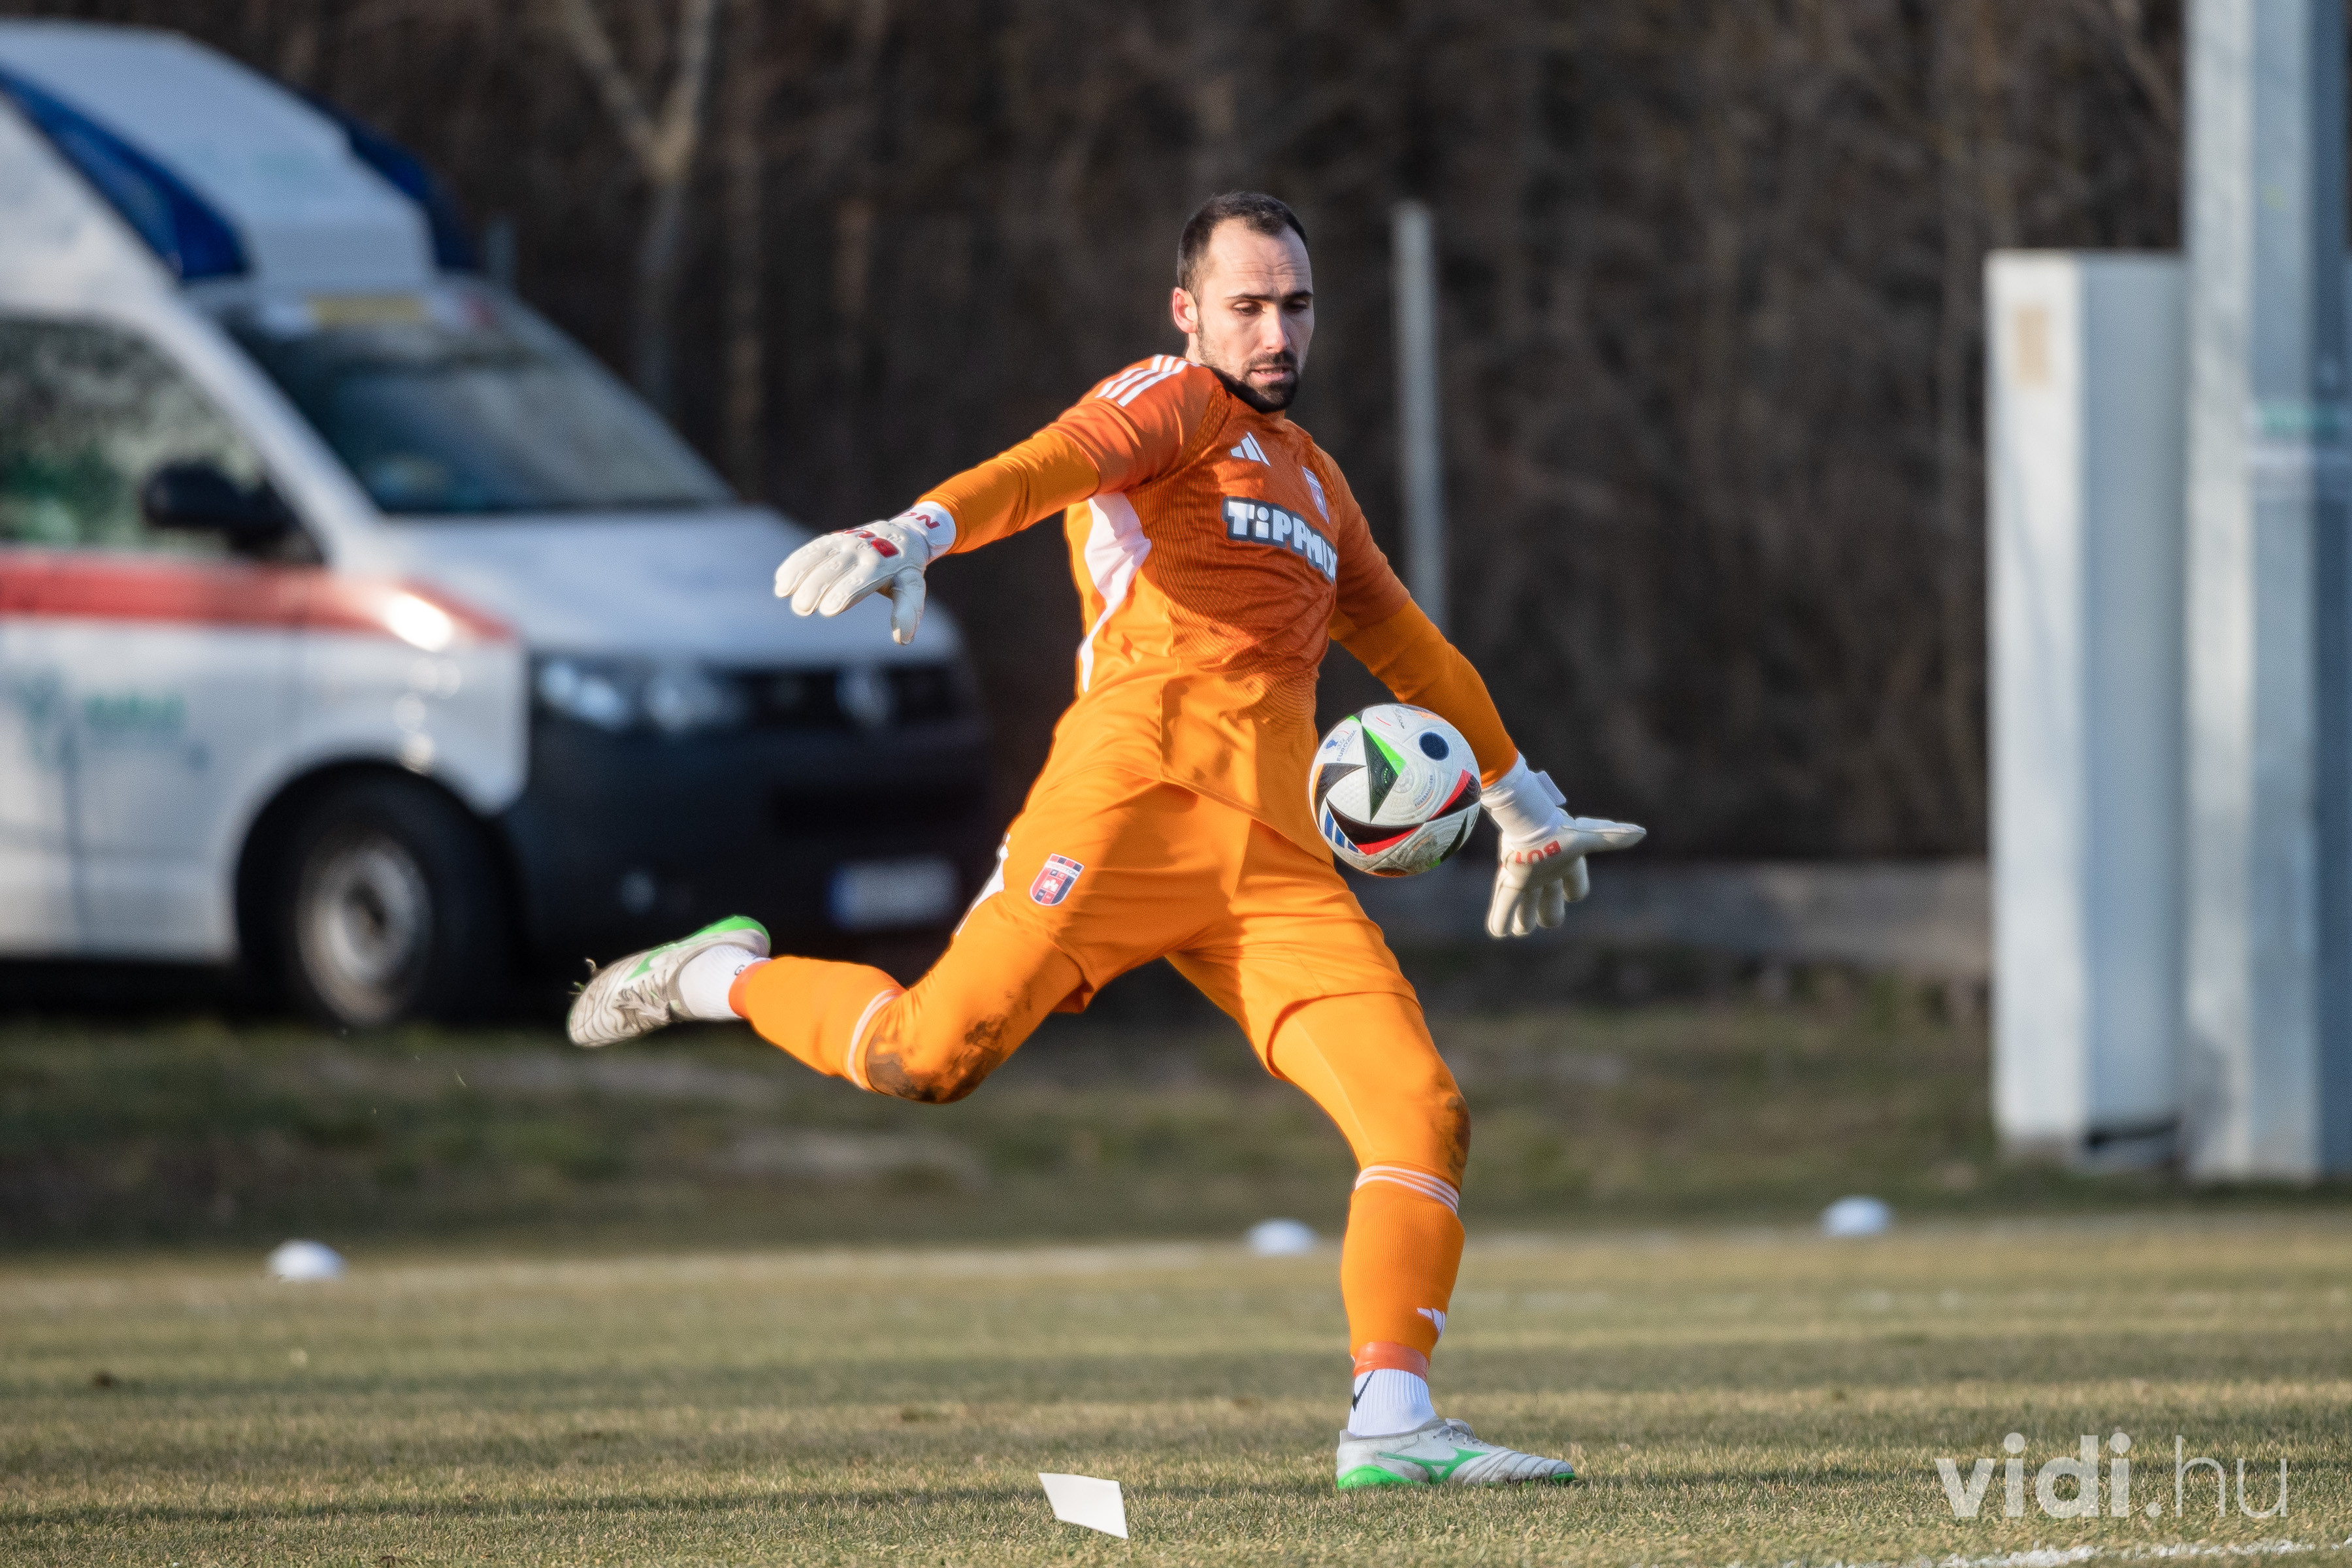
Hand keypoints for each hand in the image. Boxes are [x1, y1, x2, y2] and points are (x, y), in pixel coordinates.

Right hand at [773, 503, 955, 645]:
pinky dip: (795, 563)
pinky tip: (781, 581)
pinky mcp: (833, 539)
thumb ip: (907, 610)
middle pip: (835, 569)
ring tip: (783, 593)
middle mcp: (861, 549)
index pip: (860, 580)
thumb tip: (902, 639)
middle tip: (801, 609)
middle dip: (816, 587)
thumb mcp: (912, 586)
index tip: (827, 610)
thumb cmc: (904, 570)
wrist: (901, 535)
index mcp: (882, 564)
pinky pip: (812, 550)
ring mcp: (845, 542)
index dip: (843, 593)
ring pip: (819, 556)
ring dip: (799, 573)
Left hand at [1480, 757, 1644, 938]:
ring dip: (1524, 918)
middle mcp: (1546, 872)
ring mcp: (1527, 876)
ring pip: (1525, 904)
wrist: (1530, 821)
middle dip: (1549, 913)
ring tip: (1520, 930)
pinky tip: (1497, 933)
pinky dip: (1500, 919)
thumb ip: (1612, 838)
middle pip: (1550, 901)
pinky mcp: (1509, 878)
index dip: (1575, 891)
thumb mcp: (1589, 836)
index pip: (1576, 887)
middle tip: (1547, 922)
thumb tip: (1642, 832)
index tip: (1573, 894)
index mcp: (1567, 864)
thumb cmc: (1560, 829)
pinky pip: (1504, 903)